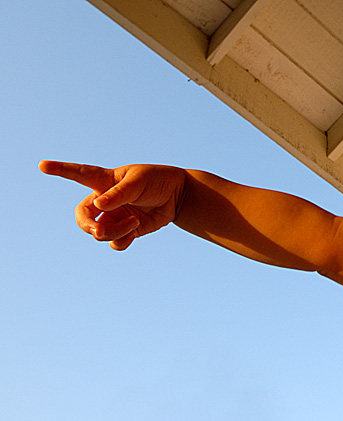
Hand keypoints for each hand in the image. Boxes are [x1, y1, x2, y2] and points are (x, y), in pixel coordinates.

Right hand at [39, 161, 185, 249]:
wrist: (178, 196)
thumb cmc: (157, 180)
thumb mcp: (139, 182)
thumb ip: (119, 194)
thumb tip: (98, 206)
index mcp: (105, 181)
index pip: (79, 174)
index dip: (60, 170)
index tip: (42, 165)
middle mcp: (105, 200)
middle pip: (83, 218)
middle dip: (89, 227)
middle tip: (100, 231)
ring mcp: (114, 216)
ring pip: (100, 234)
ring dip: (115, 232)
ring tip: (134, 222)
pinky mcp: (127, 230)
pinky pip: (115, 243)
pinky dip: (122, 241)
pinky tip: (134, 232)